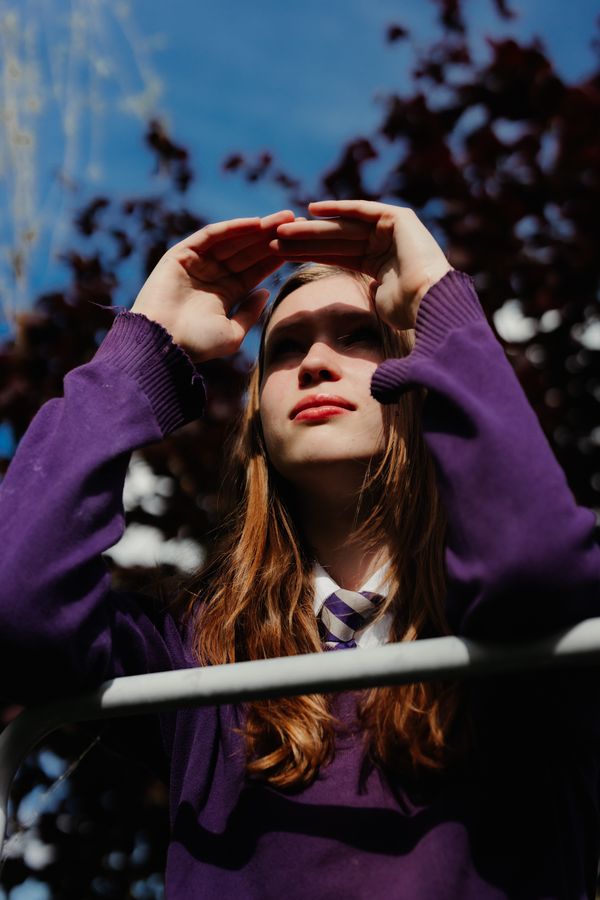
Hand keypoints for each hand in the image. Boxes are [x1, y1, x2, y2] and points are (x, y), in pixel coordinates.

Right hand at [131, 209, 294, 361]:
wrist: (162, 344)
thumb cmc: (196, 345)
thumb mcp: (232, 334)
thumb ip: (250, 313)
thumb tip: (266, 292)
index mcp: (225, 294)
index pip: (256, 270)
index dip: (278, 257)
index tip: (303, 246)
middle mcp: (212, 275)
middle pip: (248, 251)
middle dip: (273, 237)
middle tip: (301, 223)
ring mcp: (196, 263)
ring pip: (233, 241)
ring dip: (258, 228)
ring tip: (285, 218)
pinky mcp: (181, 254)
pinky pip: (210, 236)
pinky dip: (232, 228)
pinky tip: (256, 223)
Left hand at [270, 199, 452, 329]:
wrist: (430, 304)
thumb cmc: (407, 314)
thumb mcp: (380, 305)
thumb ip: (370, 297)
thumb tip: (367, 299)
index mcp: (379, 267)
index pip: (337, 256)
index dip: (309, 255)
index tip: (281, 255)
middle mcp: (385, 244)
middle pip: (336, 240)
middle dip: (305, 240)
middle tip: (273, 239)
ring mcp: (393, 229)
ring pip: (344, 226)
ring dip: (313, 227)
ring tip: (283, 229)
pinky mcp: (397, 217)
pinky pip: (361, 211)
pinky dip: (338, 209)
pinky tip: (311, 209)